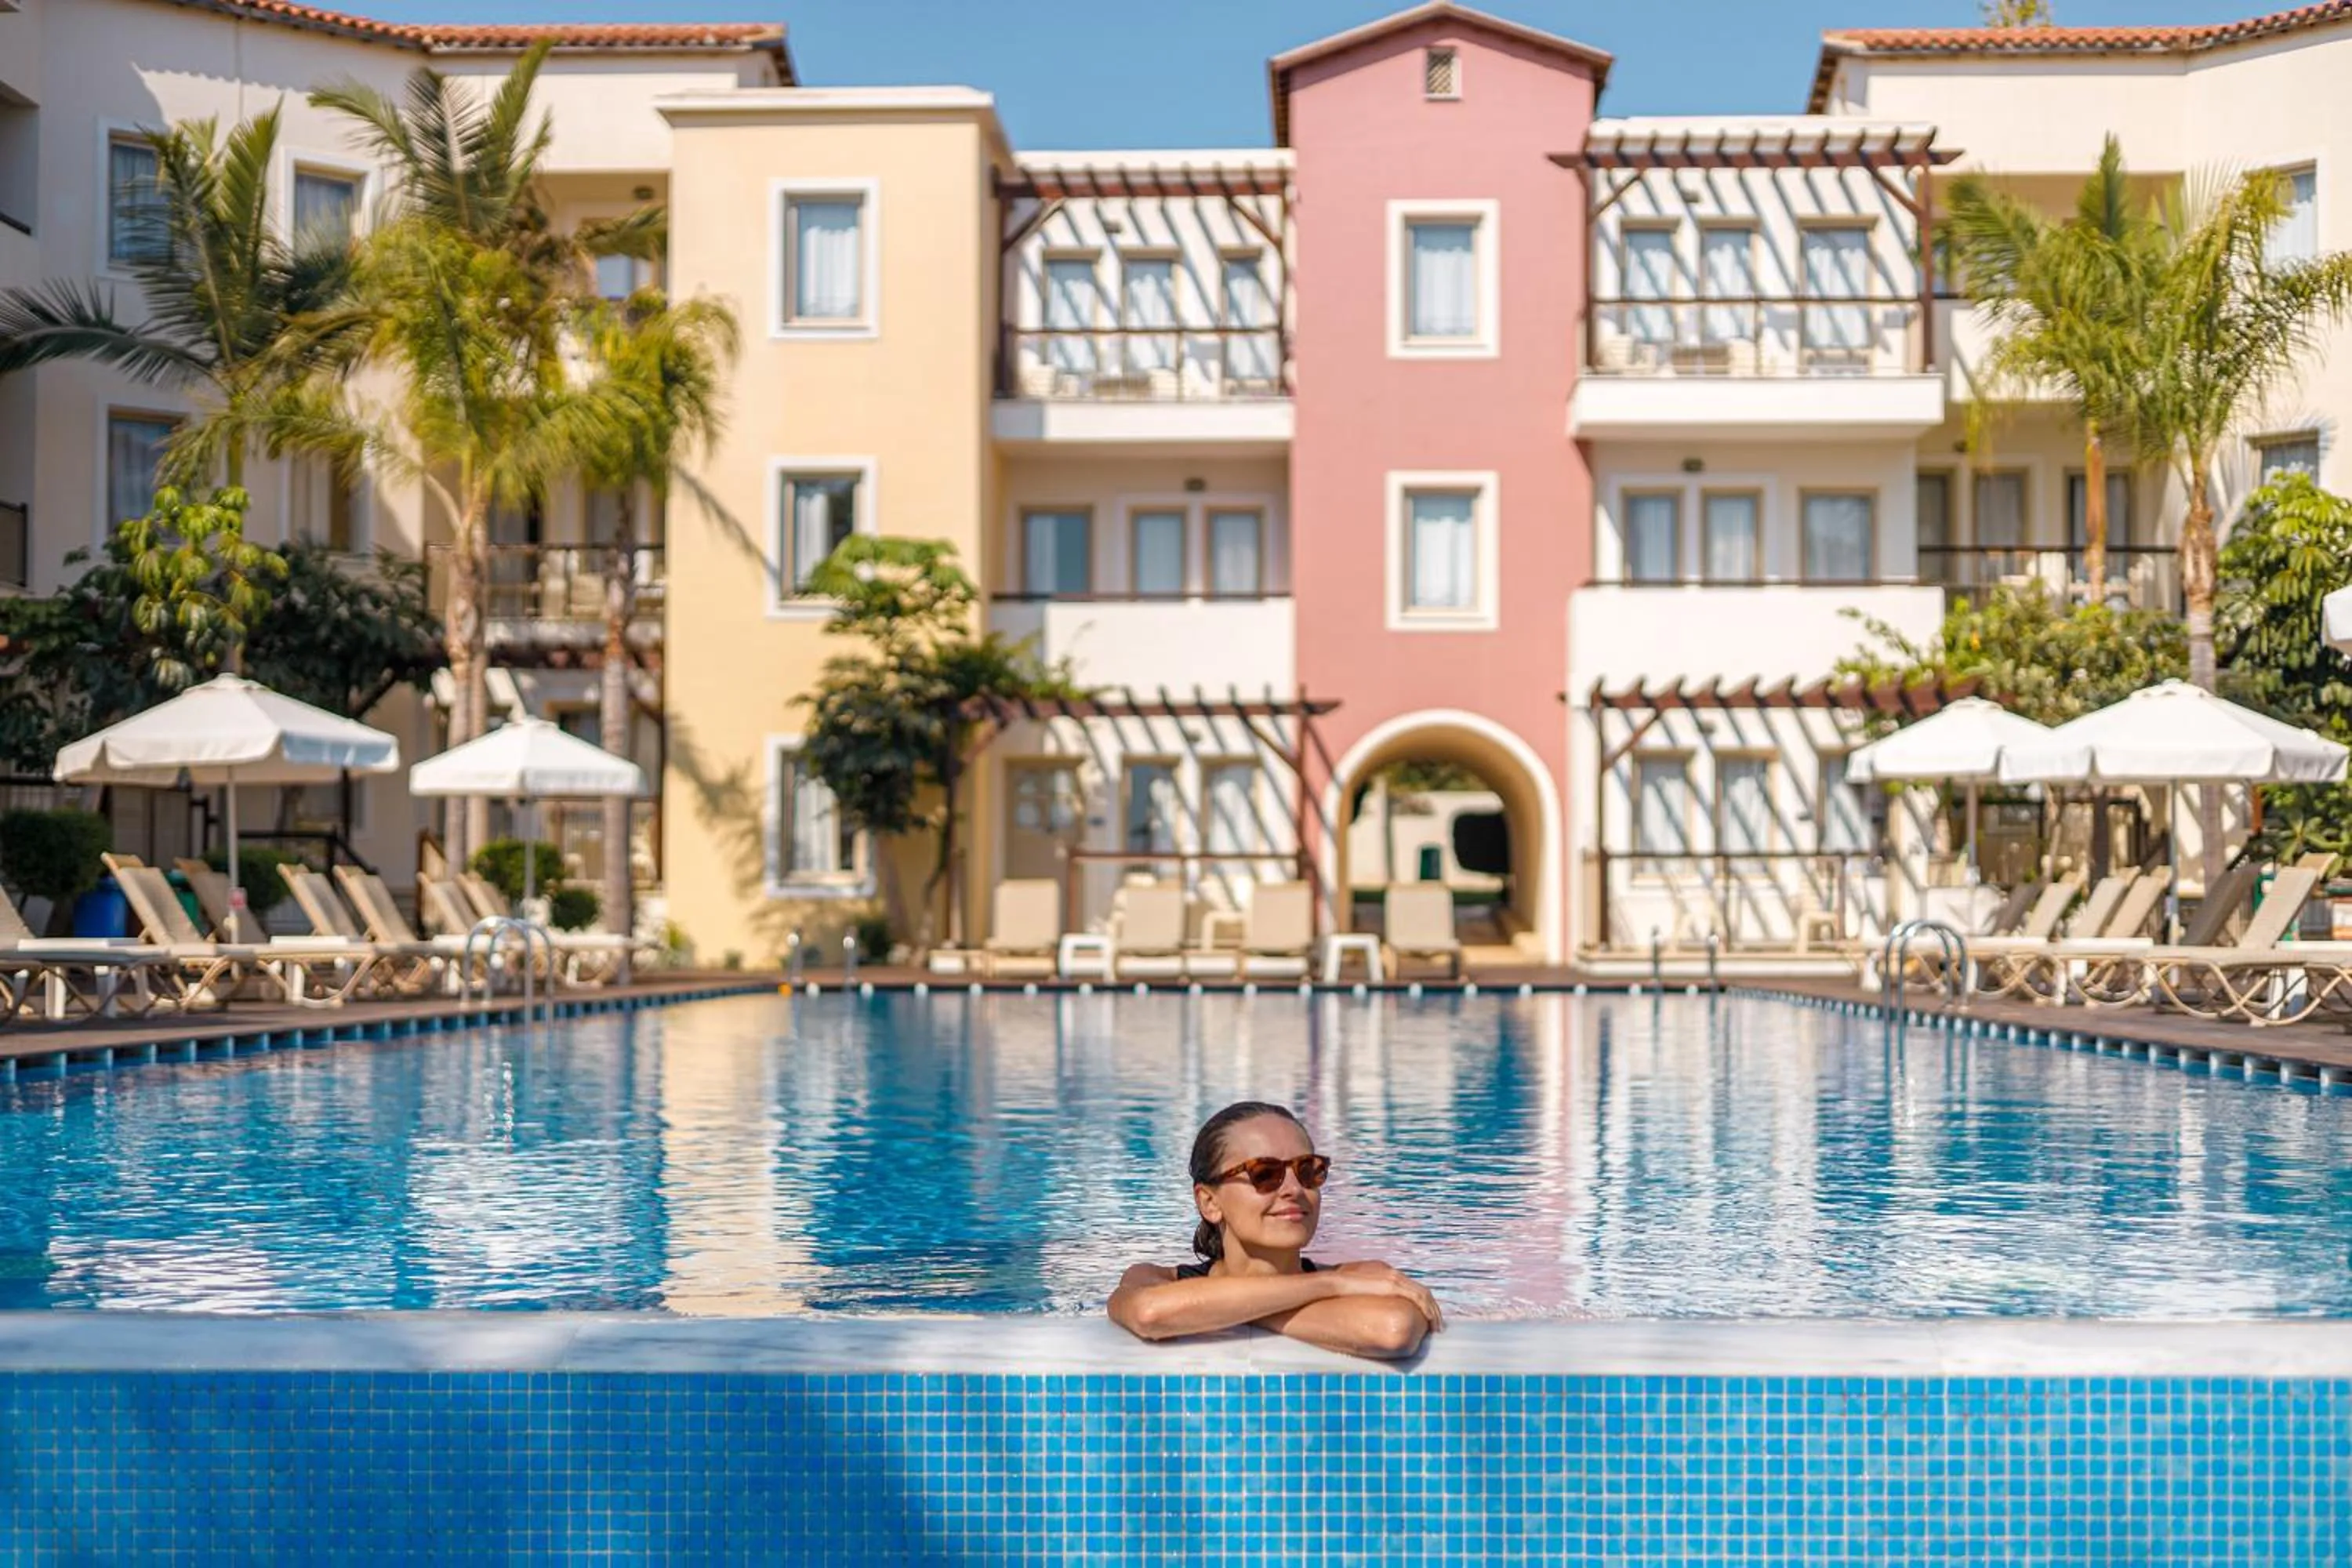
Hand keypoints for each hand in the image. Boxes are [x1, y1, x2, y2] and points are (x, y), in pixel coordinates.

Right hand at [1329, 1261, 1443, 1329]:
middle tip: (1437, 1325)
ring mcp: (1393, 1278)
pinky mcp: (1391, 1285)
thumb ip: (1372, 1298)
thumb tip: (1377, 1313)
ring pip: (1423, 1294)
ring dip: (1432, 1311)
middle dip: (1433, 1309)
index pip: (1413, 1289)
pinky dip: (1426, 1308)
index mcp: (1386, 1275)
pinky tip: (1429, 1320)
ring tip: (1435, 1326)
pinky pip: (1416, 1296)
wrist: (1330, 1286)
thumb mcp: (1358, 1293)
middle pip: (1422, 1292)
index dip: (1425, 1304)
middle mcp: (1393, 1274)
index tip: (1429, 1318)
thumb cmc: (1340, 1292)